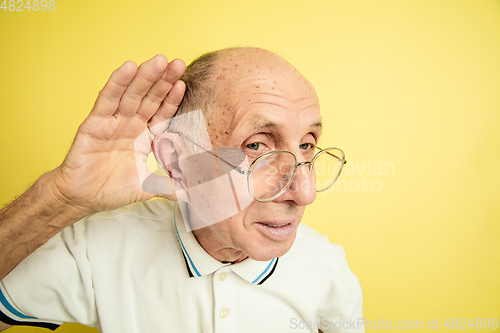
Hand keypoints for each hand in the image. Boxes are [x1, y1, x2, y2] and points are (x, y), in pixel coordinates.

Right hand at [50, 55, 185, 213]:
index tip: (183, 83)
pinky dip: (117, 83)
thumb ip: (172, 187)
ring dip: (145, 77)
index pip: (162, 113)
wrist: (84, 197)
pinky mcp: (95, 123)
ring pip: (131, 94)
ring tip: (158, 60)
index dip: (172, 99)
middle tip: (177, 63)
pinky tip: (128, 67)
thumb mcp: (150, 187)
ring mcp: (113, 122)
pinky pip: (107, 100)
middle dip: (163, 80)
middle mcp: (131, 125)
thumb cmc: (115, 189)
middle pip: (150, 98)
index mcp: (146, 136)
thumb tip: (196, 193)